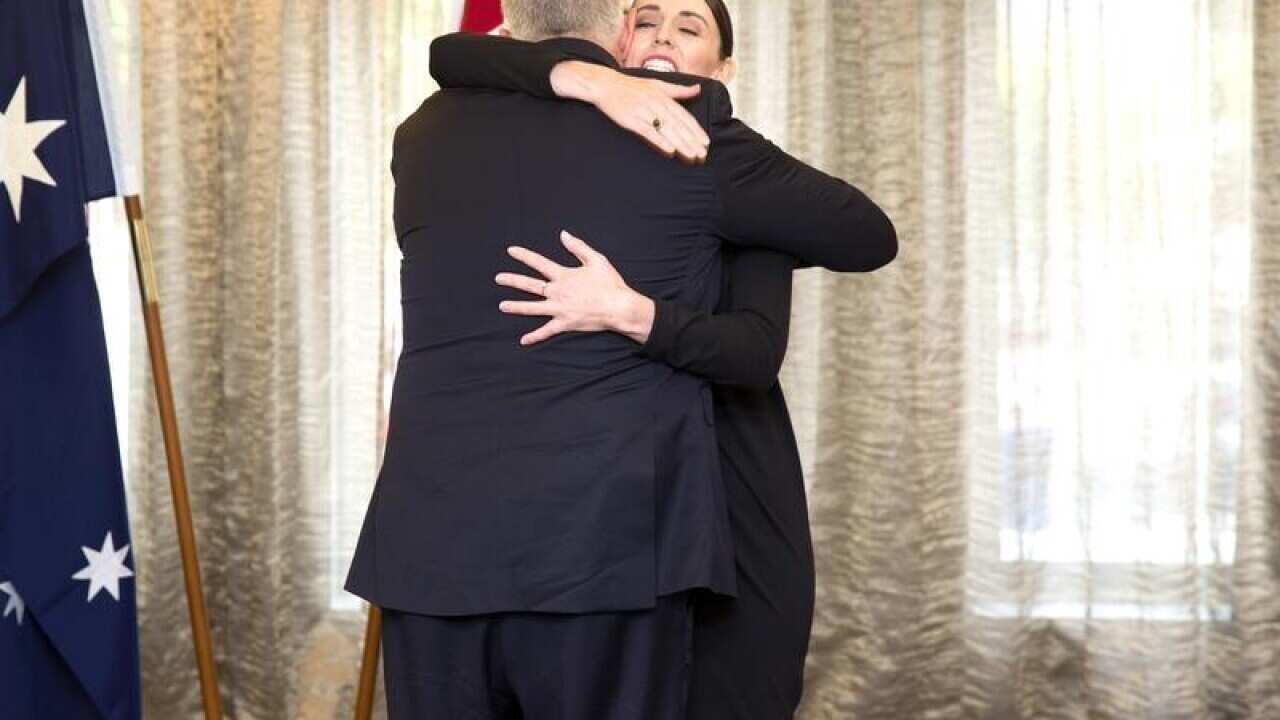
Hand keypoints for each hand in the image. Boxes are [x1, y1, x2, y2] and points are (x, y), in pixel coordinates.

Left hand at [497, 231, 655, 344]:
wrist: (619, 307)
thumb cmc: (610, 284)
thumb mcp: (596, 260)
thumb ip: (578, 247)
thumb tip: (563, 234)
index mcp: (564, 276)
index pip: (539, 263)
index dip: (524, 256)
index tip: (510, 250)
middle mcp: (558, 292)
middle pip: (530, 285)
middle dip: (512, 280)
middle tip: (498, 278)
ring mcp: (559, 309)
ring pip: (532, 308)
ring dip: (516, 307)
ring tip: (502, 306)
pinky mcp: (565, 323)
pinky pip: (546, 331)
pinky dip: (535, 336)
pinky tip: (523, 340)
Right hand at [549, 61, 709, 163]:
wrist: (606, 84)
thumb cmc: (632, 86)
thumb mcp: (657, 84)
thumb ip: (679, 90)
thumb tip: (698, 89)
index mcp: (664, 96)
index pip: (684, 116)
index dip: (696, 130)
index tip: (706, 142)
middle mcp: (656, 103)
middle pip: (678, 125)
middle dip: (692, 140)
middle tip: (703, 154)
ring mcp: (644, 112)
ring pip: (666, 130)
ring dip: (681, 143)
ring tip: (692, 156)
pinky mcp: (631, 120)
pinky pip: (648, 132)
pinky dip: (660, 141)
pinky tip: (670, 150)